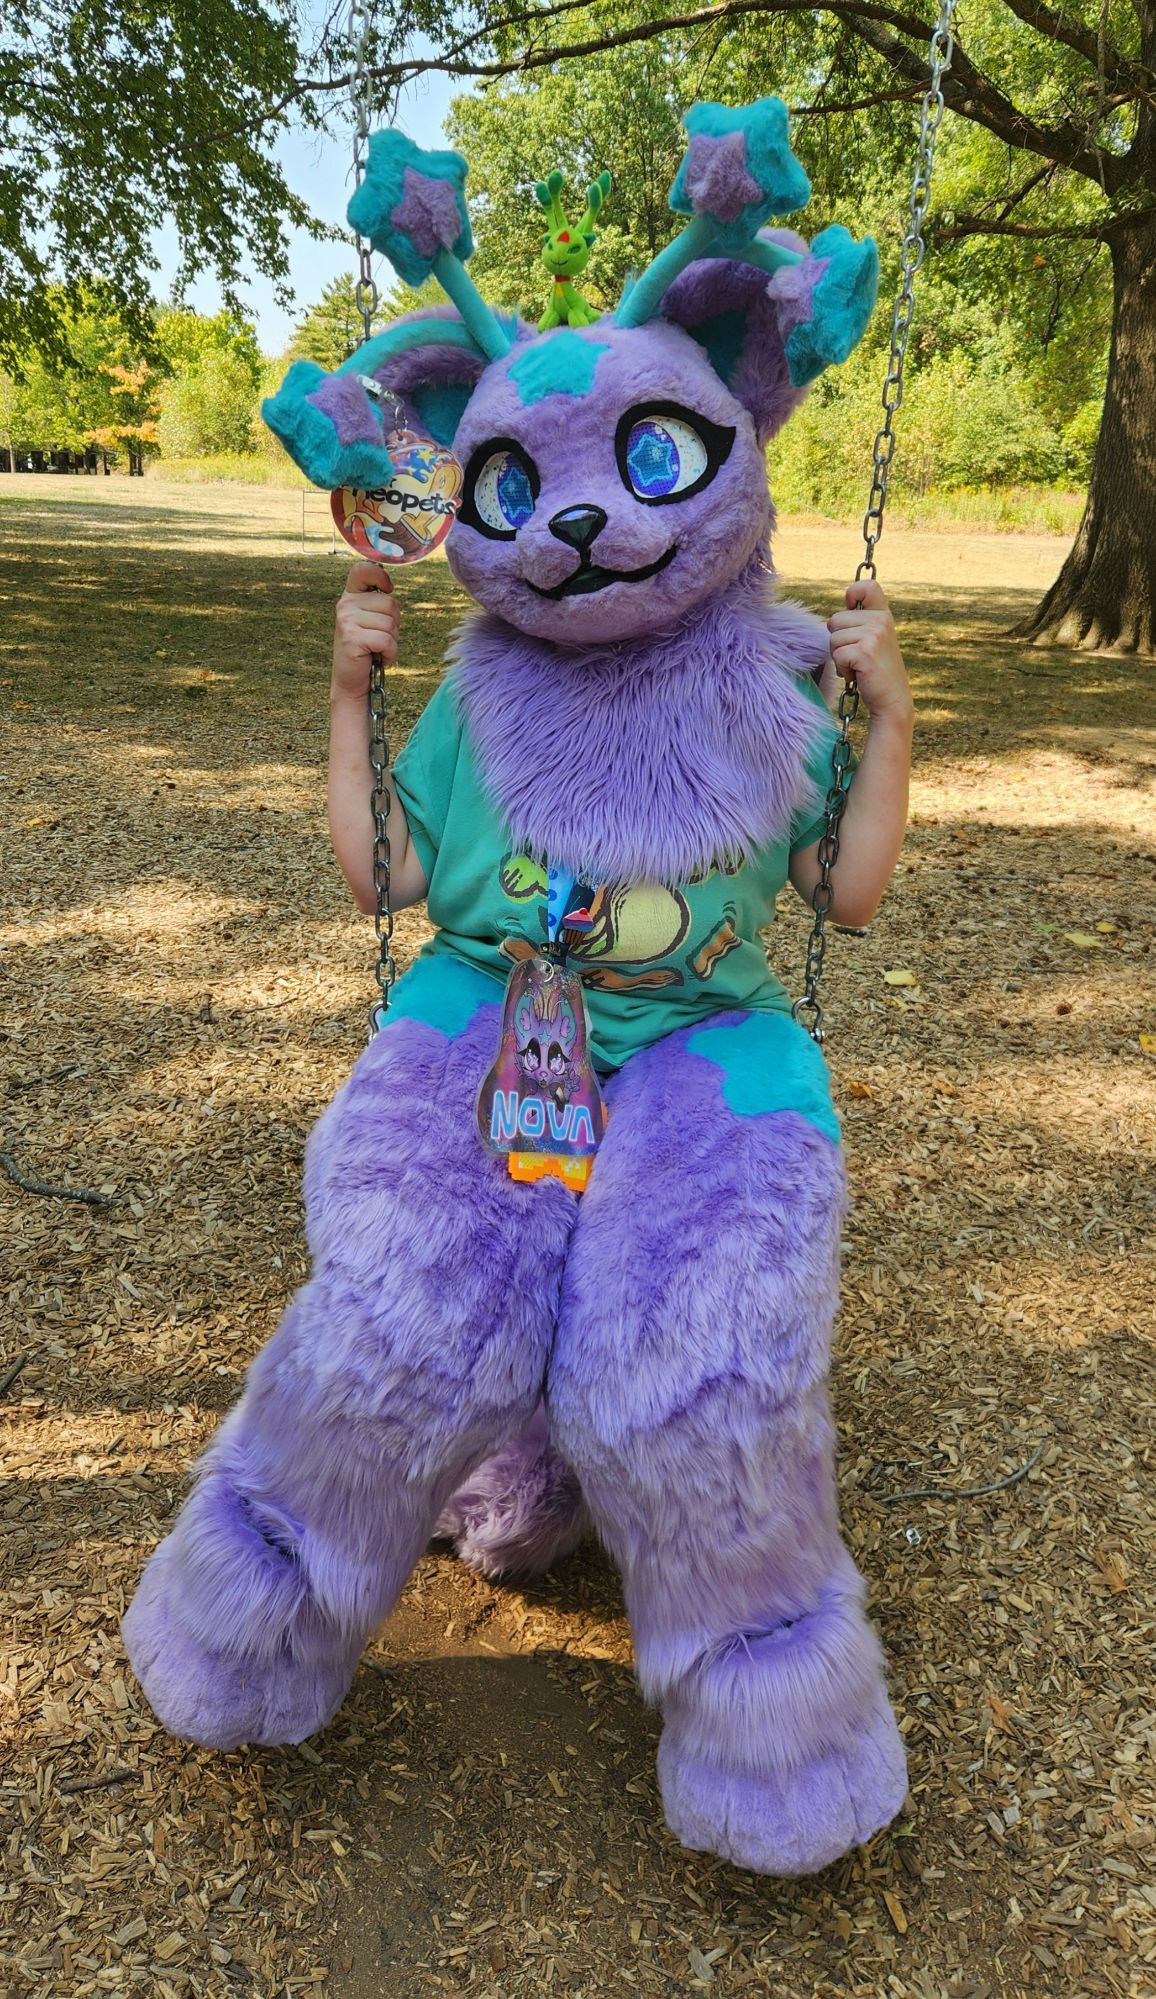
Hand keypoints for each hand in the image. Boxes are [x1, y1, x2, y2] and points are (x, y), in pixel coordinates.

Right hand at [332, 561, 398, 700]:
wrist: (352, 680)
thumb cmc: (367, 649)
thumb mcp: (371, 621)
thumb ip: (379, 603)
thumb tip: (390, 588)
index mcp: (351, 596)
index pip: (363, 569)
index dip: (380, 576)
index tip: (387, 589)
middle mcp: (345, 604)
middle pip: (390, 604)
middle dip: (394, 625)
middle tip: (378, 638)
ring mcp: (346, 620)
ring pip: (391, 623)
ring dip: (392, 641)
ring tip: (377, 649)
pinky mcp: (351, 637)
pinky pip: (387, 640)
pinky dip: (390, 653)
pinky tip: (378, 657)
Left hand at [826, 579, 912, 726]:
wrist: (892, 700)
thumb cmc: (876, 672)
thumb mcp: (873, 640)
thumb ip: (859, 624)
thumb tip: (831, 620)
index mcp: (883, 615)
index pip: (867, 586)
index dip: (852, 594)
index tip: (852, 609)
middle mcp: (881, 621)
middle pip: (835, 620)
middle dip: (838, 642)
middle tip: (857, 656)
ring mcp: (874, 635)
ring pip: (833, 639)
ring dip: (839, 657)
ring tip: (858, 666)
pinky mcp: (865, 652)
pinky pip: (836, 655)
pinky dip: (842, 669)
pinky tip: (857, 674)